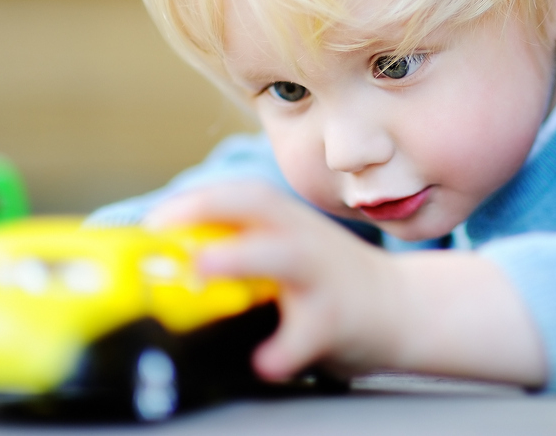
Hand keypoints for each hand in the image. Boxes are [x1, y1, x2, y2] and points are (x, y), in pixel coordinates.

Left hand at [145, 181, 396, 380]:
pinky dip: (283, 350)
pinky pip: (305, 334)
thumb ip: (241, 248)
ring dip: (241, 257)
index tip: (152, 221)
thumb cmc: (328, 281)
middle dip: (210, 209)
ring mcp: (322, 275)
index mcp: (288, 219)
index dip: (194, 201)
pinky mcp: (336, 318)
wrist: (402, 308)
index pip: (238, 193)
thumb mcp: (288, 250)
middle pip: (259, 206)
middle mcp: (304, 236)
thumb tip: (166, 265)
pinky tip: (264, 361)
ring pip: (285, 256)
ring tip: (203, 270)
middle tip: (164, 232)